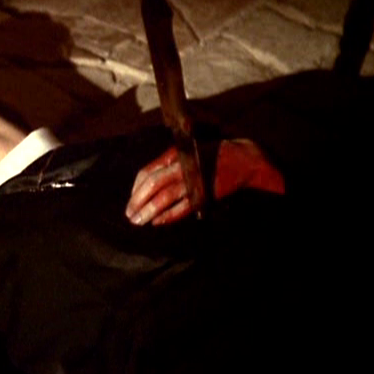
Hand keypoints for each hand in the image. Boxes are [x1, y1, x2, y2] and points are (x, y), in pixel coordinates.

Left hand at [125, 139, 284, 226]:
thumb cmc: (210, 154)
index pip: (148, 171)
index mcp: (176, 155)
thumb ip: (166, 164)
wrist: (243, 159)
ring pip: (165, 197)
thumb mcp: (186, 152)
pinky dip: (169, 216)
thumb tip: (144, 181)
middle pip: (153, 184)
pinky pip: (183, 208)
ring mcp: (194, 181)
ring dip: (149, 210)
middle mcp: (183, 166)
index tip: (131, 199)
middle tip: (129, 214)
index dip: (136, 188)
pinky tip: (157, 222)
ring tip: (138, 221)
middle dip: (138, 200)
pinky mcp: (205, 194)